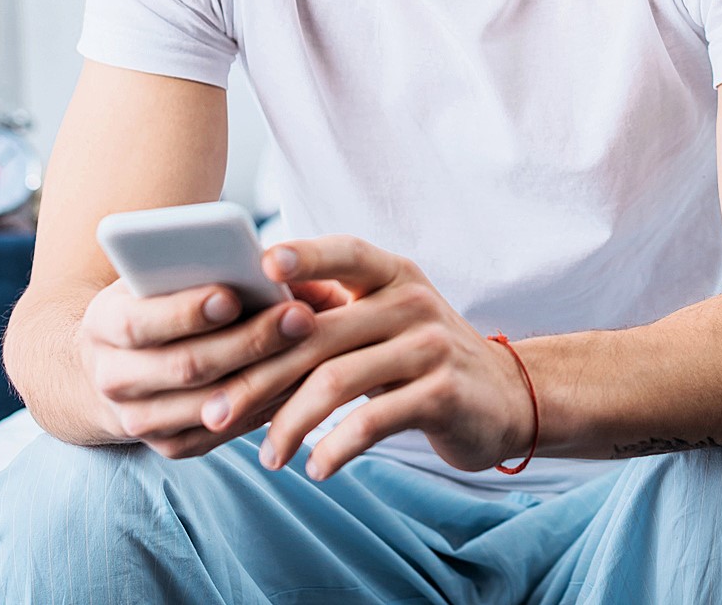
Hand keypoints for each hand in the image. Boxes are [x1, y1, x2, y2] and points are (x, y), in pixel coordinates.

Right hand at [76, 279, 315, 457]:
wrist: (109, 366)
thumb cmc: (153, 303)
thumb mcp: (159, 277)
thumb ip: (205, 266)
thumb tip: (280, 262)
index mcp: (104, 325)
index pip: (139, 323)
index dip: (185, 312)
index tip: (232, 295)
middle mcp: (113, 378)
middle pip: (186, 366)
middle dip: (249, 341)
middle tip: (301, 317)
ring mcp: (139, 420)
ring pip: (211, 405)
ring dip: (269, 377)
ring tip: (315, 348)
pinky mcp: (170, 446)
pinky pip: (224, 431)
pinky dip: (266, 406)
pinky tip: (303, 380)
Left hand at [197, 236, 533, 480]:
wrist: (505, 396)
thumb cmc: (421, 358)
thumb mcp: (385, 321)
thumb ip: (330, 314)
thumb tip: (239, 323)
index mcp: (394, 275)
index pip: (345, 253)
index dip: (306, 255)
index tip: (263, 264)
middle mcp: (413, 302)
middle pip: (317, 334)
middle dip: (258, 377)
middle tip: (215, 413)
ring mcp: (430, 346)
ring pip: (337, 381)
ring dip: (290, 425)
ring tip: (268, 458)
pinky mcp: (443, 393)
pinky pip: (372, 421)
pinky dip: (335, 449)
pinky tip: (315, 468)